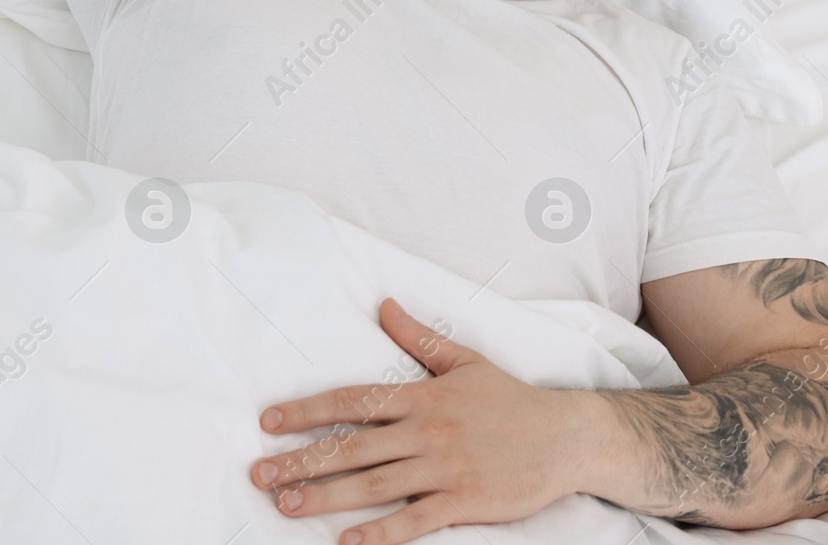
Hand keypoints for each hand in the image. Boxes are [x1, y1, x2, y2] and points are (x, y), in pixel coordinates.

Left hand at [250, 297, 601, 543]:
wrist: (567, 437)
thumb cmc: (513, 400)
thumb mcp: (465, 361)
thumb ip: (419, 338)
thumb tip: (385, 306)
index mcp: (424, 396)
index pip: (354, 401)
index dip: (308, 410)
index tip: (270, 421)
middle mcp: (427, 431)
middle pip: (353, 447)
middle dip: (302, 460)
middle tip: (259, 473)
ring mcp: (445, 469)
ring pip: (374, 483)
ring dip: (326, 496)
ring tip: (286, 504)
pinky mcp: (464, 503)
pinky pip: (415, 521)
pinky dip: (380, 533)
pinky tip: (347, 541)